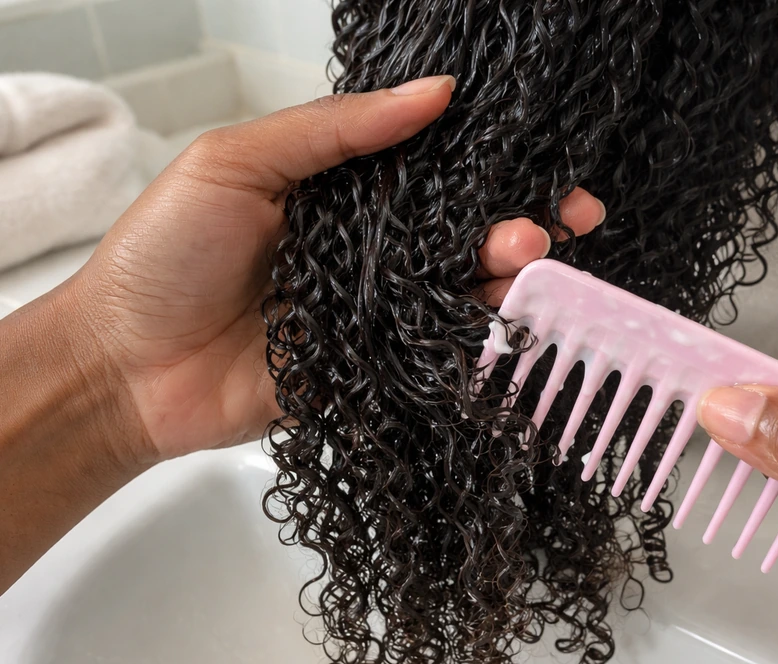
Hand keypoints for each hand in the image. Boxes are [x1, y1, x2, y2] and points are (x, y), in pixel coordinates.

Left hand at [65, 75, 604, 461]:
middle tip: (564, 216)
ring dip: (506, 271)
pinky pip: (436, 345)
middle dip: (519, 220)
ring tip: (529, 253)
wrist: (125, 368)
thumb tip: (432, 93)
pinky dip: (478, 331)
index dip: (491, 163)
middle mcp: (366, 248)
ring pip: (459, 286)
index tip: (547, 160)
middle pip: (459, 230)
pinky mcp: (373, 364)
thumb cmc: (164, 256)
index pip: (431, 169)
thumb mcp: (237, 163)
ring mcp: (373, 309)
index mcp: (338, 191)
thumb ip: (332, 129)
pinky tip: (511, 314)